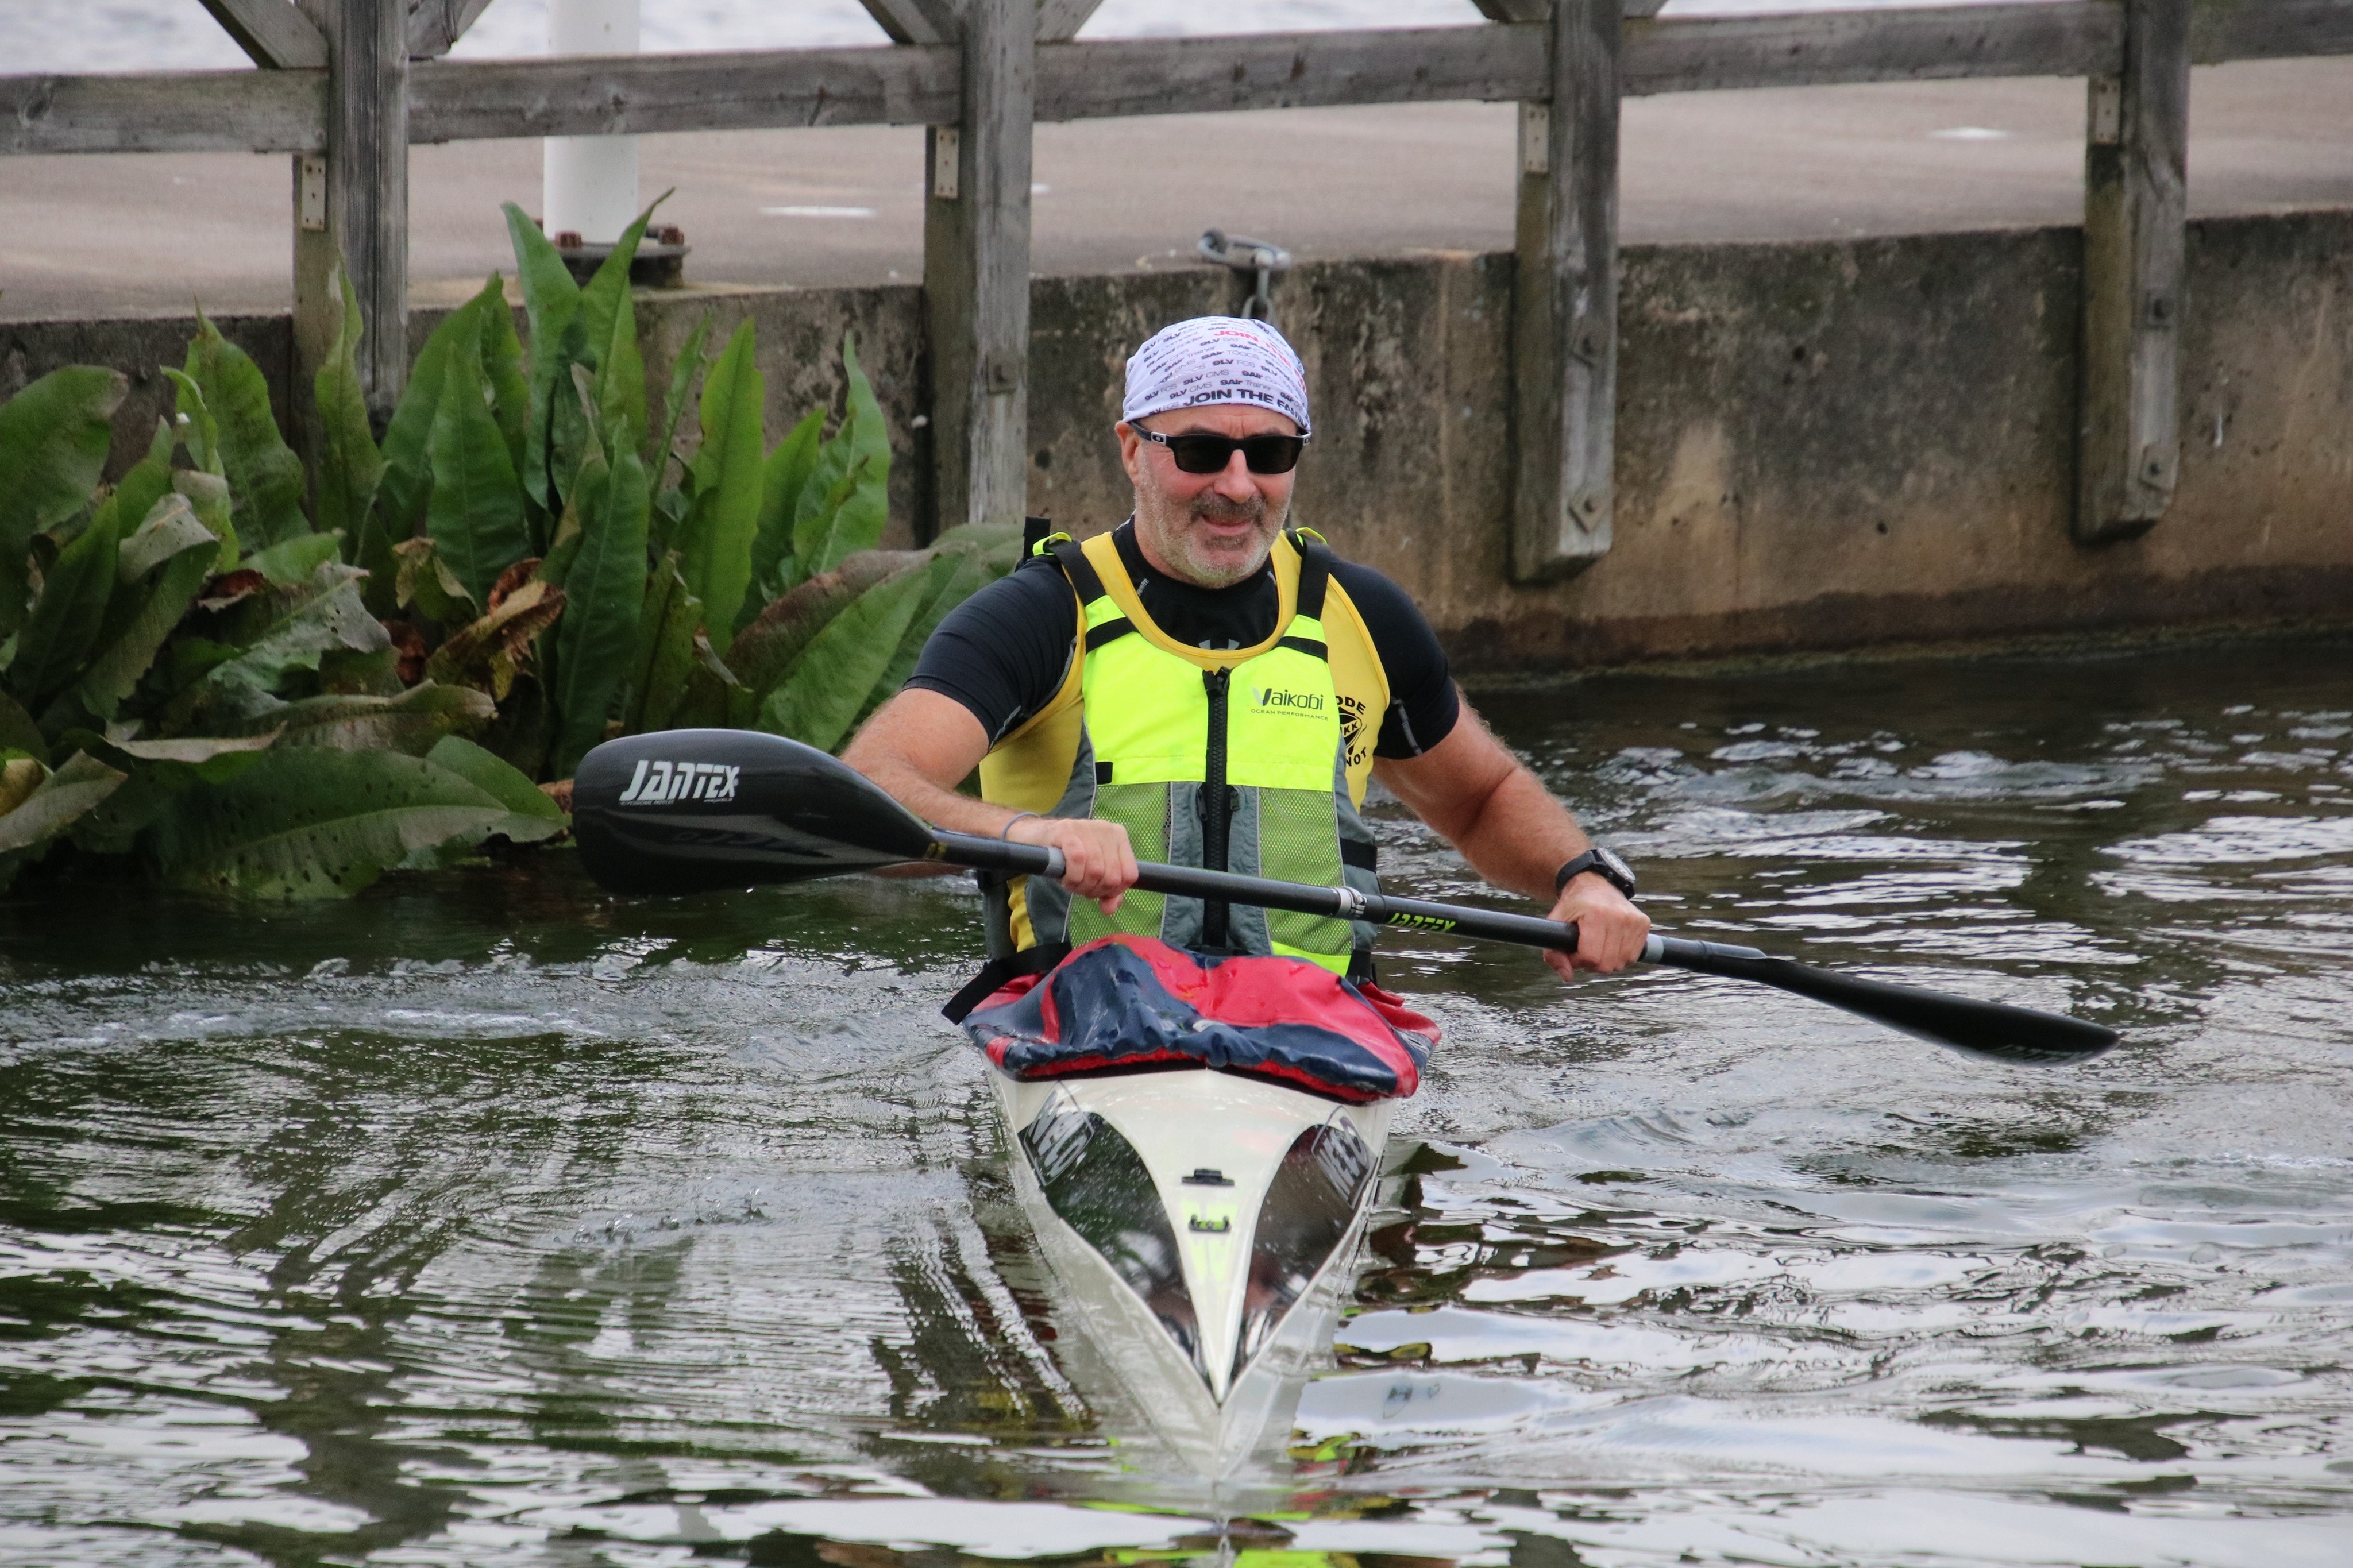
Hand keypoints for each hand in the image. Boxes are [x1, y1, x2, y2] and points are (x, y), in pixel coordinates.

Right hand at [1007, 815, 1137, 913]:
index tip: (1098, 891)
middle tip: (1080, 888)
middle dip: (1095, 890)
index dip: (1114, 891)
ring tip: (1071, 883)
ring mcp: (1087, 827)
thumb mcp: (1091, 874)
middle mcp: (1106, 829)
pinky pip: (1078, 860)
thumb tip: (1110, 909)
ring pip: (1096, 870)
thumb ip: (1107, 892)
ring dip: (1081, 886)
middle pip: (1112, 876)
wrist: (1035, 838)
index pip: (1130, 875)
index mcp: (1119, 836)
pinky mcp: (1067, 830)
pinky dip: (1072, 877)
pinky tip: (1066, 878)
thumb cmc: (1067, 857)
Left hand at [1544, 872, 1649, 982]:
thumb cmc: (1574, 906)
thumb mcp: (1555, 924)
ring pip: (1622, 962)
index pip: (1591, 957)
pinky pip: (1633, 956)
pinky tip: (1611, 943)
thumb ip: (1553, 953)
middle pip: (1607, 963)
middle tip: (1585, 950)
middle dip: (1592, 963)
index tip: (1573, 952)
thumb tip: (1567, 976)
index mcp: (1596, 914)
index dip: (1578, 960)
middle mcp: (1619, 916)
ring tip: (1598, 946)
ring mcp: (1634, 920)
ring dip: (1607, 960)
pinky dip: (1621, 955)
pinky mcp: (1644, 923)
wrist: (1594, 884)